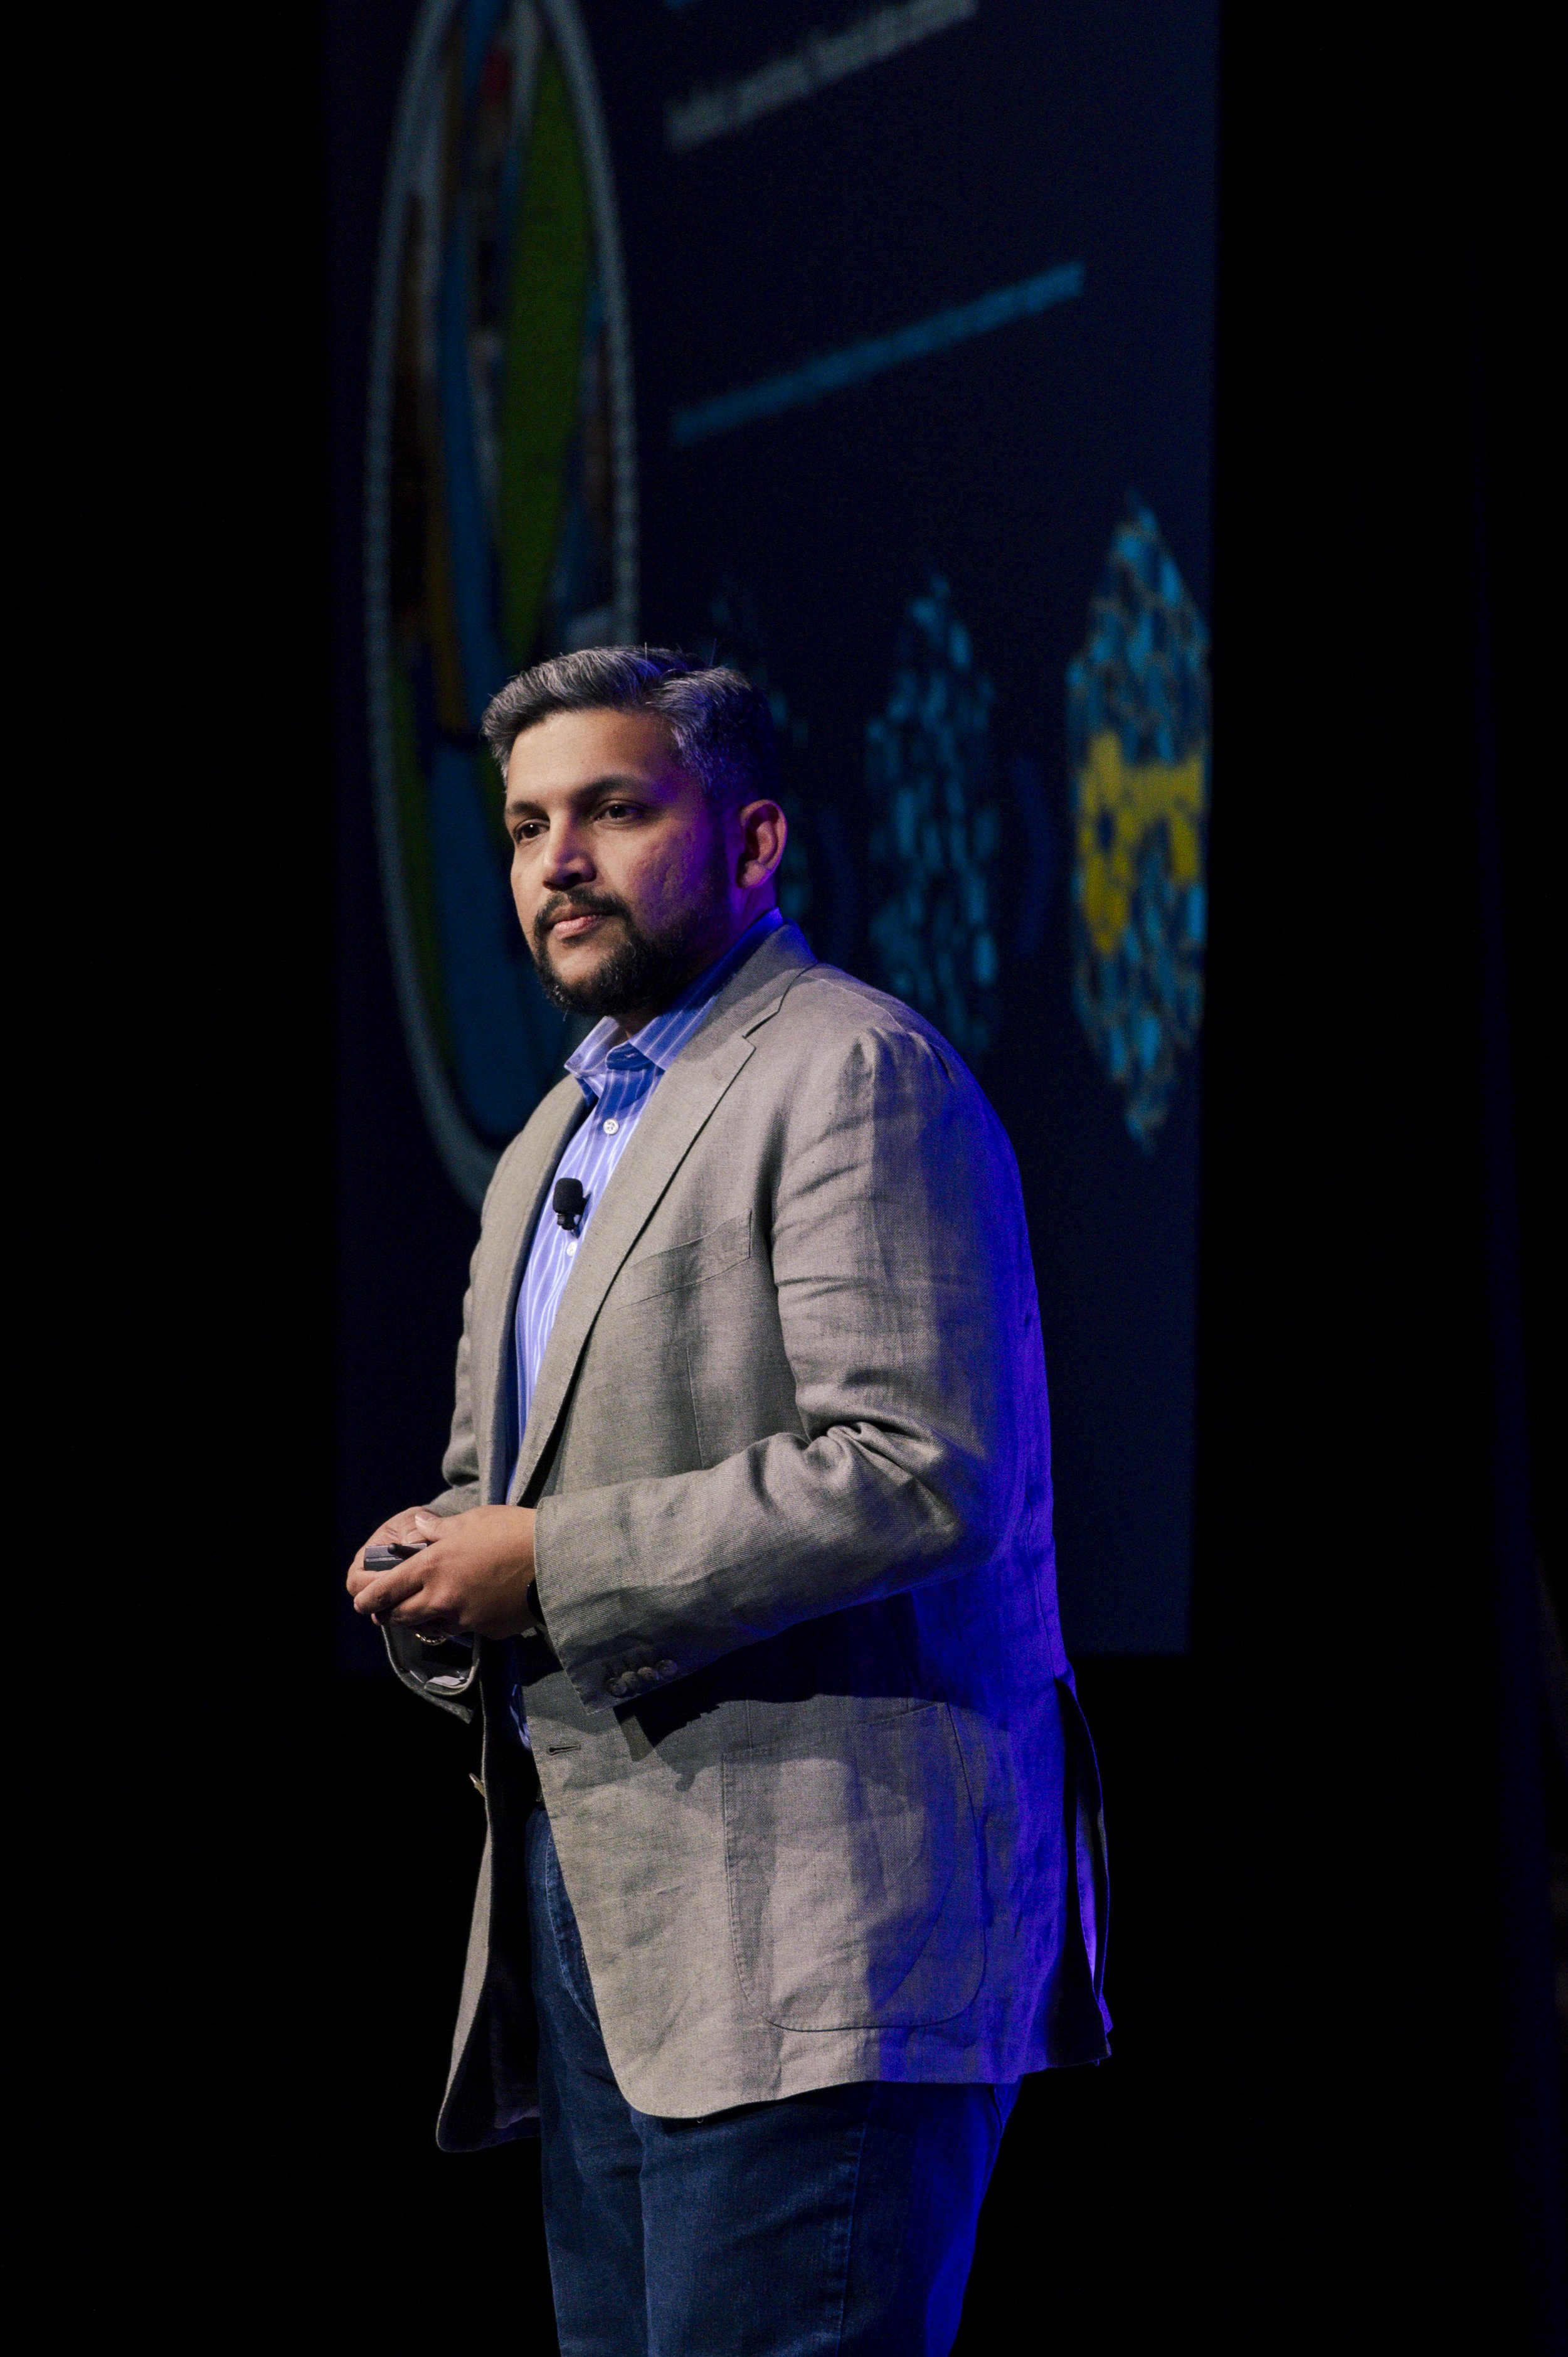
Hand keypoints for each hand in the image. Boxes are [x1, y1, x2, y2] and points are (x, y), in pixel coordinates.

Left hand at [346, 1505, 539, 1639]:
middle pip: (401, 1617)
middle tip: (390, 1608)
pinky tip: (476, 1603)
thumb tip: (421, 1526)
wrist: (558, 1560)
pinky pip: (465, 1628)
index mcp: (432, 1567)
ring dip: (425, 1618)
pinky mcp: (486, 1631)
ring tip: (432, 1605)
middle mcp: (442, 1598)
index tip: (361, 1602)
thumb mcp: (474, 1521)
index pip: (384, 1591)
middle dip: (390, 1614)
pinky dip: (463, 1619)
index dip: (367, 1599)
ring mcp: (465, 1619)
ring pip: (431, 1626)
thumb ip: (441, 1530)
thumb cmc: (515, 1532)